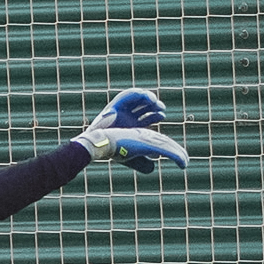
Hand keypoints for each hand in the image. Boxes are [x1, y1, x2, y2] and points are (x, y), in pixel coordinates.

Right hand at [72, 89, 187, 170]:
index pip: (146, 118)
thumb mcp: (133, 157)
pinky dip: (137, 94)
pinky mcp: (113, 106)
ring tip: (154, 102)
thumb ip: (142, 162)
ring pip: (136, 100)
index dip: (155, 115)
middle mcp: (125, 118)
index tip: (162, 115)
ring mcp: (119, 112)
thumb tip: (153, 169)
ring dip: (147, 98)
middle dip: (153, 106)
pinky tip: (146, 99)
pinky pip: (126, 96)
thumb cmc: (114, 151)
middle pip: (143, 108)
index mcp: (130, 128)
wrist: (101, 145)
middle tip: (161, 108)